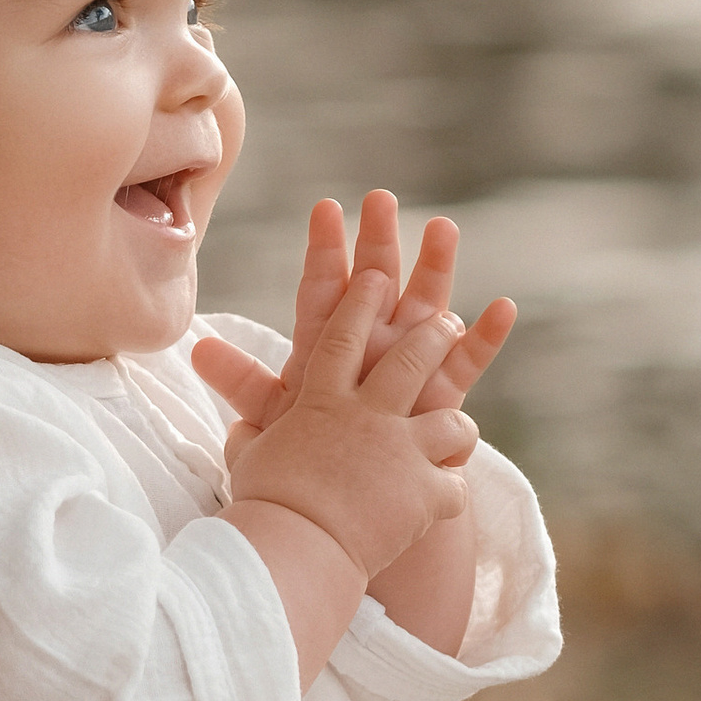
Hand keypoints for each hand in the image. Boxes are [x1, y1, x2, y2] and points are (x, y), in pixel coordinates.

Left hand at [192, 193, 514, 465]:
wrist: (354, 503)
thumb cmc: (312, 457)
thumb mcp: (275, 416)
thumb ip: (243, 382)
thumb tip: (197, 349)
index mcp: (331, 346)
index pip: (326, 290)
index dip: (325, 252)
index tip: (324, 208)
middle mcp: (373, 343)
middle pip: (377, 284)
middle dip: (379, 241)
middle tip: (381, 198)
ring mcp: (411, 362)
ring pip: (425, 307)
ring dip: (436, 269)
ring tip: (443, 228)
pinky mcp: (444, 394)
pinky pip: (467, 361)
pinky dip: (485, 337)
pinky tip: (502, 307)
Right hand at [222, 268, 484, 584]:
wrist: (299, 545)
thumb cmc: (265, 503)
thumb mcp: (247, 459)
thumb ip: (247, 436)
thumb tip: (236, 430)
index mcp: (320, 399)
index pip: (341, 336)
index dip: (360, 301)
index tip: (376, 274)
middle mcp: (368, 412)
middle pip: (409, 358)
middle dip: (431, 332)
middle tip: (445, 320)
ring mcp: (404, 447)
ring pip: (450, 415)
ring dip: (456, 423)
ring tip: (459, 426)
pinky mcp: (428, 487)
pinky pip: (454, 480)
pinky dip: (448, 489)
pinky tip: (444, 500)